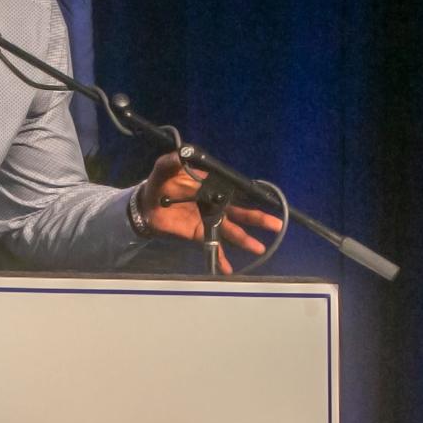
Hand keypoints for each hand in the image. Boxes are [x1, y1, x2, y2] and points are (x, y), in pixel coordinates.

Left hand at [140, 152, 282, 273]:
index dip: (249, 196)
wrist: (146, 204)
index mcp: (210, 187)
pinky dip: (219, 259)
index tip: (266, 200)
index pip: (233, 191)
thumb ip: (171, 162)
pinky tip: (228, 269)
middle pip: (240, 212)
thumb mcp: (163, 170)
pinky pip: (212, 246)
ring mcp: (208, 220)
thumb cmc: (159, 184)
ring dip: (245, 240)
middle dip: (258, 219)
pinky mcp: (199, 233)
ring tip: (260, 248)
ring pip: (231, 230)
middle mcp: (214, 204)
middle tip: (277, 225)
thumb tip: (181, 153)